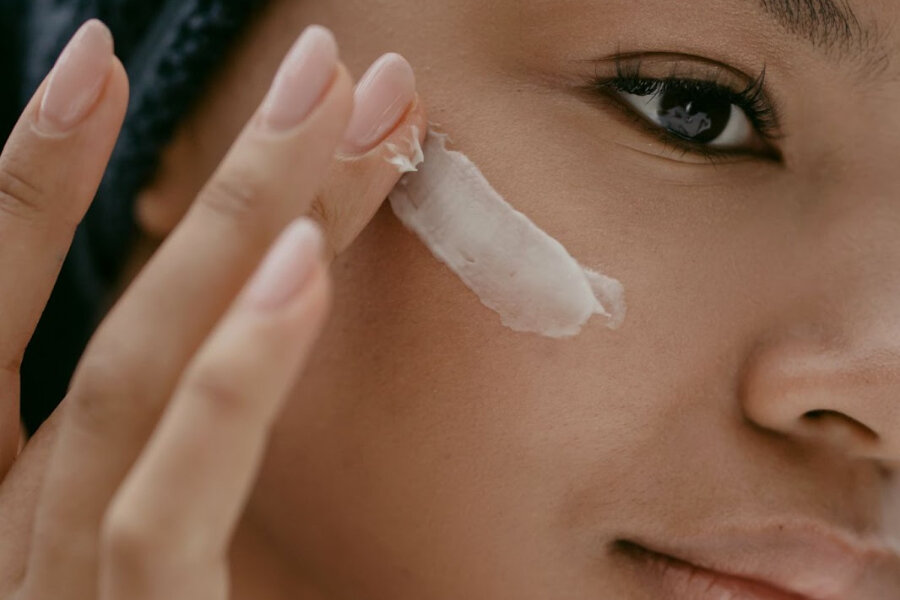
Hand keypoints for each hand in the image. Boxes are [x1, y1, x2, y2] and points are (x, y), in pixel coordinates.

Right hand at [0, 20, 424, 599]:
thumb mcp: (165, 550)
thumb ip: (188, 449)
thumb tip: (258, 315)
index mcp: (22, 502)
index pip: (11, 310)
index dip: (40, 179)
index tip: (97, 61)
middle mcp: (8, 528)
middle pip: (107, 310)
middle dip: (208, 172)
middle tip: (313, 59)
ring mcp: (43, 587)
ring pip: (137, 372)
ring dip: (242, 223)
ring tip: (334, 106)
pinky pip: (169, 499)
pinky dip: (234, 375)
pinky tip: (306, 265)